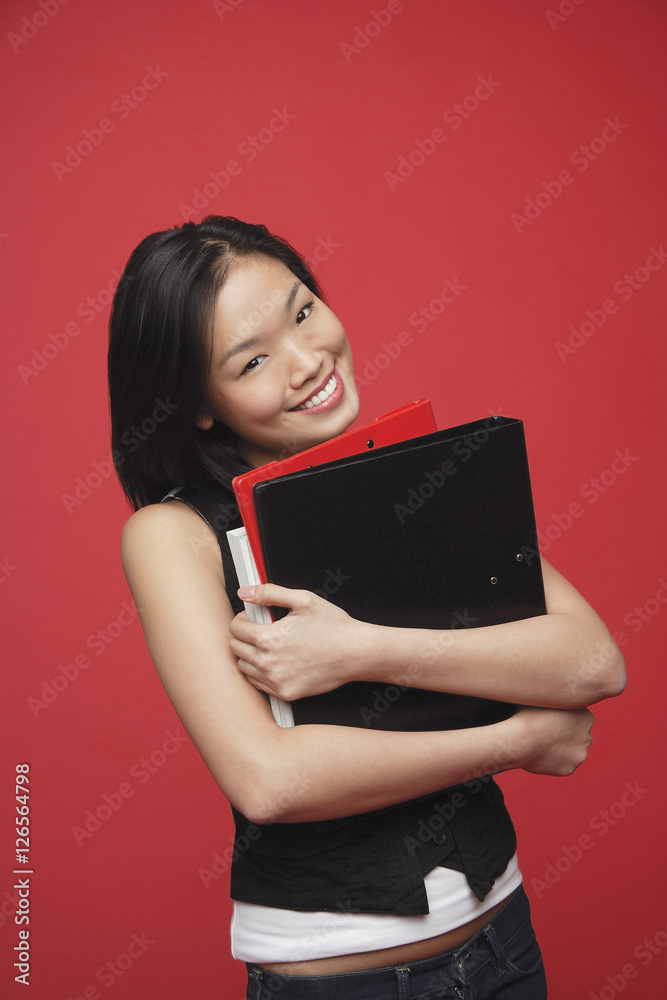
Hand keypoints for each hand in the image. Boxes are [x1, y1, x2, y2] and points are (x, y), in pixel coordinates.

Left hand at [229, 584, 368, 700]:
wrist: (356, 653)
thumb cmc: (334, 626)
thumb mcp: (303, 600)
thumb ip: (269, 593)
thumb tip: (245, 592)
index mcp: (270, 639)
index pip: (234, 629)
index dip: (242, 618)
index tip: (251, 617)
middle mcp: (269, 663)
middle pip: (235, 649)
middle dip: (244, 635)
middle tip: (260, 629)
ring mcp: (276, 682)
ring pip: (244, 668)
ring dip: (250, 654)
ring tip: (269, 645)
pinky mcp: (285, 694)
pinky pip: (258, 684)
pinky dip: (261, 672)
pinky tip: (276, 660)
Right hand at [516, 705, 594, 775]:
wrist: (521, 740)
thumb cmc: (528, 716)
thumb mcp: (546, 699)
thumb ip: (556, 701)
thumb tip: (551, 698)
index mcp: (586, 717)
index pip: (579, 718)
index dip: (563, 718)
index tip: (550, 719)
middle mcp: (587, 737)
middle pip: (577, 736)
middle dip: (565, 735)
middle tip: (544, 732)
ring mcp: (579, 755)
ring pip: (571, 752)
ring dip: (560, 750)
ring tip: (539, 744)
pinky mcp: (569, 769)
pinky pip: (561, 765)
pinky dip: (552, 761)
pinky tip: (538, 754)